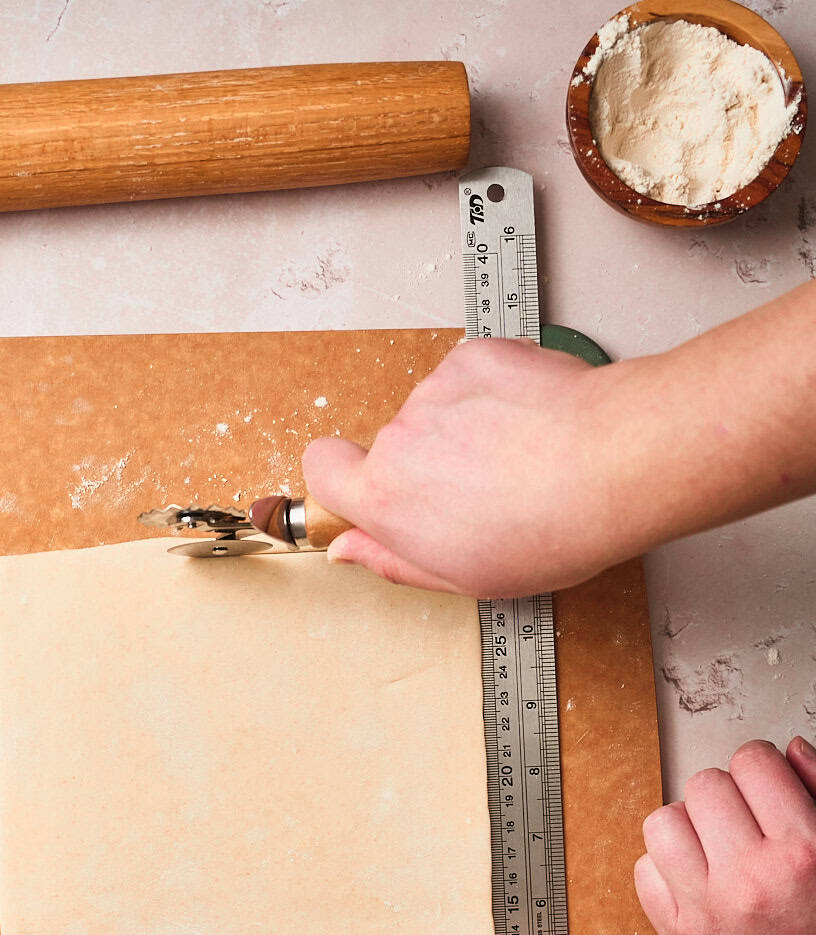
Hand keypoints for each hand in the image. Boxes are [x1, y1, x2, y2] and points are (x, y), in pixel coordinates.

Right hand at [303, 338, 633, 597]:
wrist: (611, 462)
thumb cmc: (548, 528)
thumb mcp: (463, 577)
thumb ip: (392, 560)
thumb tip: (350, 551)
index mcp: (386, 498)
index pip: (321, 469)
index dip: (340, 479)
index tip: (369, 492)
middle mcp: (400, 437)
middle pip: (393, 447)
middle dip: (428, 466)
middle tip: (483, 492)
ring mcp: (436, 391)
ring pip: (437, 413)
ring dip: (466, 430)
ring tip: (518, 458)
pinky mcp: (474, 357)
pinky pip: (468, 378)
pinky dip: (492, 395)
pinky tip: (529, 424)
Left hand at [635, 738, 815, 934]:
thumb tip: (791, 753)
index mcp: (802, 852)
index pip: (753, 762)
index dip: (764, 771)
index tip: (770, 790)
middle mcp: (748, 879)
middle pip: (703, 787)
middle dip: (727, 798)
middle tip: (747, 824)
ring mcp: (705, 910)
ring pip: (662, 823)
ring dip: (688, 828)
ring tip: (717, 848)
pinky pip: (644, 872)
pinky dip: (666, 869)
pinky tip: (698, 880)